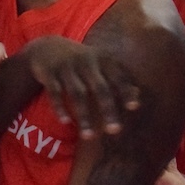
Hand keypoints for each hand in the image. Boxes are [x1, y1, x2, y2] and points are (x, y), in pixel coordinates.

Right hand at [18, 35, 139, 138]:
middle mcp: (85, 61)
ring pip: (77, 94)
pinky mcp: (48, 73)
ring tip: (89, 136)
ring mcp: (66, 67)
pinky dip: (60, 107)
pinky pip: (55, 92)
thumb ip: (117, 77)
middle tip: (114, 131)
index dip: (125, 91)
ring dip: (83, 116)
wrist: (46, 47)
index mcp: (101, 59)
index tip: (133, 108)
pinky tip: (65, 122)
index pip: (117, 77)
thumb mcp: (99, 64)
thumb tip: (138, 93)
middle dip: (107, 109)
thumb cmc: (81, 61)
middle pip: (99, 88)